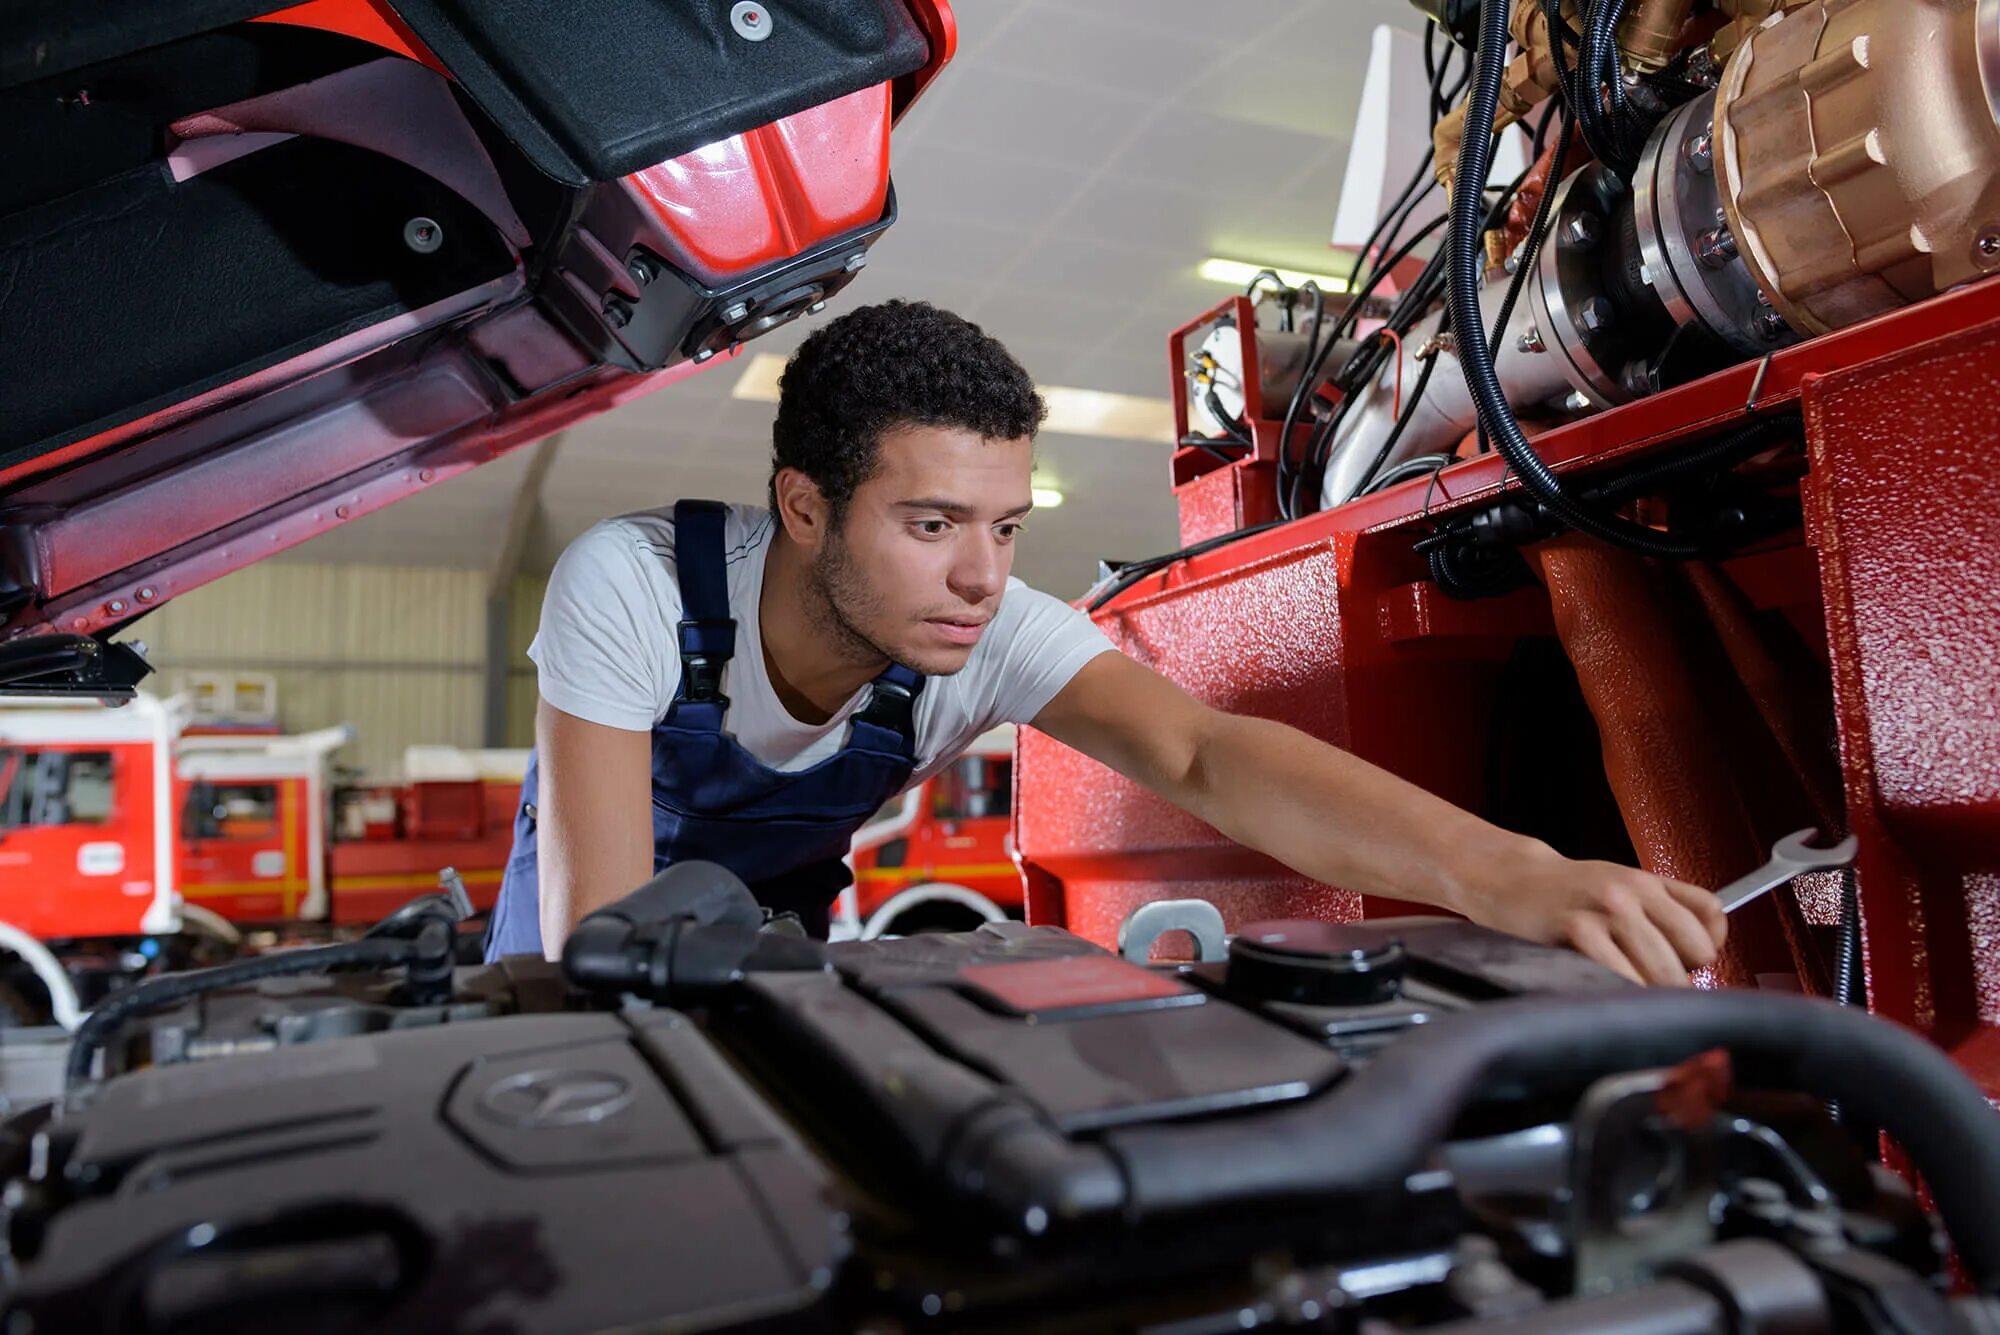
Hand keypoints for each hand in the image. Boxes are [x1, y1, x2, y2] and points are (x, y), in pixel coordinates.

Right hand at [1450, 835, 1726, 985]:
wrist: (1512, 881)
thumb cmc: (1573, 892)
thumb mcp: (1628, 884)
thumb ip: (1675, 906)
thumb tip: (1714, 946)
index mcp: (1649, 882)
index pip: (1709, 928)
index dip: (1699, 956)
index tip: (1679, 964)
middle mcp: (1631, 893)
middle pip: (1689, 960)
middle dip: (1672, 982)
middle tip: (1644, 981)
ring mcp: (1603, 912)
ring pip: (1659, 976)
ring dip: (1646, 994)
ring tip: (1623, 988)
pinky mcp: (1575, 932)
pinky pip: (1620, 979)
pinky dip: (1618, 994)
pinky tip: (1601, 987)